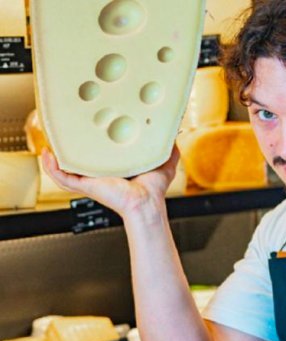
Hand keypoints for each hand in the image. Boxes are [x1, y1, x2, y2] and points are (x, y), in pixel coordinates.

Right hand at [40, 146, 180, 216]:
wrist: (146, 202)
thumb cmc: (154, 189)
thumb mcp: (163, 162)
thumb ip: (169, 148)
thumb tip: (174, 134)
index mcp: (114, 168)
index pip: (97, 155)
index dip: (89, 144)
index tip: (85, 130)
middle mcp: (100, 174)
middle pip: (77, 161)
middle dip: (67, 148)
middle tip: (62, 133)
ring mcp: (90, 180)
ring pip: (64, 169)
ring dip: (54, 158)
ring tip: (49, 143)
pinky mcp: (85, 186)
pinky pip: (62, 177)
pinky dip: (51, 168)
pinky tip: (47, 156)